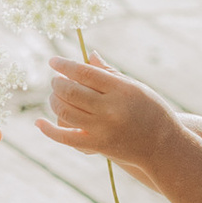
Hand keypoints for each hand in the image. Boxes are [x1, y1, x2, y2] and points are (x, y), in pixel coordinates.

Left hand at [40, 50, 178, 180]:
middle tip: (55, 80)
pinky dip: (49, 130)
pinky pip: (65, 137)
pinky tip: (39, 122)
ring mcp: (102, 129)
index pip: (84, 73)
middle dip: (57, 83)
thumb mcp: (136, 87)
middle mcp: (110, 109)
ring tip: (56, 96)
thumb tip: (88, 55)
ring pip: (64, 111)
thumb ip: (110, 72)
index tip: (53, 61)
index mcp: (121, 90)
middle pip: (71, 91)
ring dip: (54, 101)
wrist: (162, 146)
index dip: (64, 65)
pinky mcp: (97, 146)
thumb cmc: (151, 111)